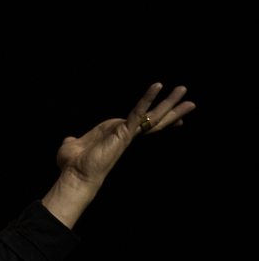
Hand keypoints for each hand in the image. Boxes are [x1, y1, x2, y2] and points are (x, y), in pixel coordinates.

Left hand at [56, 83, 196, 187]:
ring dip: (169, 103)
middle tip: (190, 101)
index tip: (176, 117)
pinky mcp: (124, 132)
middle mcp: (125, 135)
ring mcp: (127, 134)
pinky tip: (157, 86)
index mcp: (116, 135)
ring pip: (154, 116)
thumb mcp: (74, 146)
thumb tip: (71, 141)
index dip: (158, 120)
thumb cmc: (73, 165)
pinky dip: (147, 98)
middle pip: (155, 120)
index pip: (142, 125)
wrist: (74, 175)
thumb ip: (75, 141)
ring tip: (183, 89)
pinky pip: (138, 112)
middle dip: (172, 110)